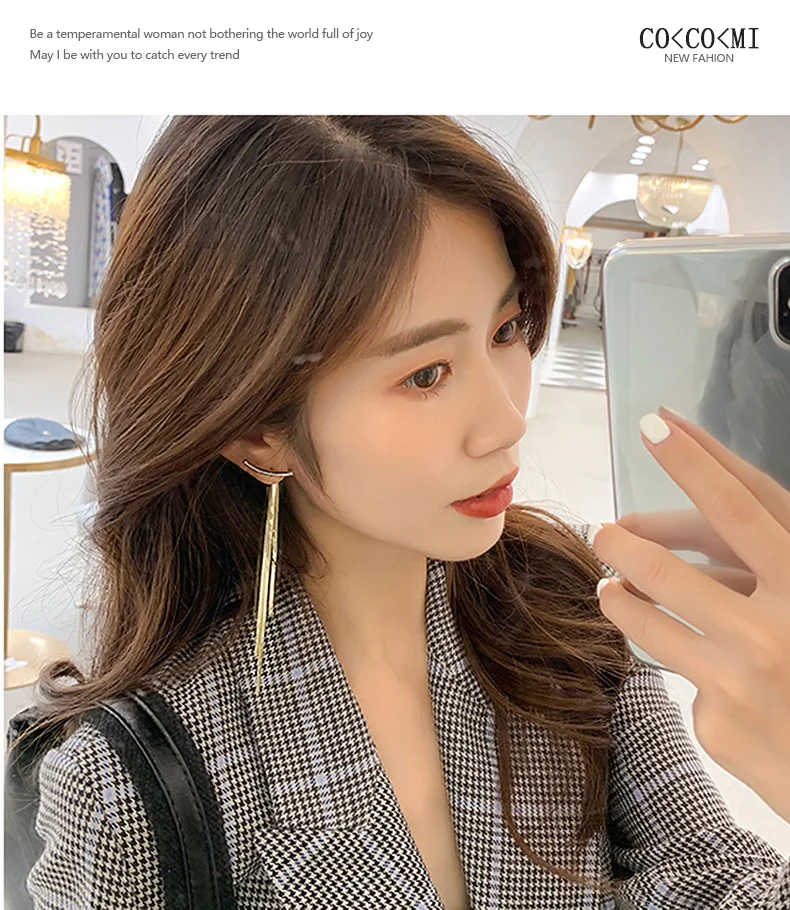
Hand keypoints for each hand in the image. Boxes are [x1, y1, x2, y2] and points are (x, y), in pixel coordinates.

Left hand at [590, 406, 789, 823]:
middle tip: (602, 531)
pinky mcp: (718, 723)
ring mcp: (741, 678)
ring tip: (611, 590)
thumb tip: (683, 536)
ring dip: (619, 600)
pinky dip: (689, 668)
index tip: (654, 423)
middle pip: (666, 569)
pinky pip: (679, 675)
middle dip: (622, 544)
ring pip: (647, 620)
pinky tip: (711, 682)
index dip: (693, 462)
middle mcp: (774, 628)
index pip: (738, 508)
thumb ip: (764, 568)